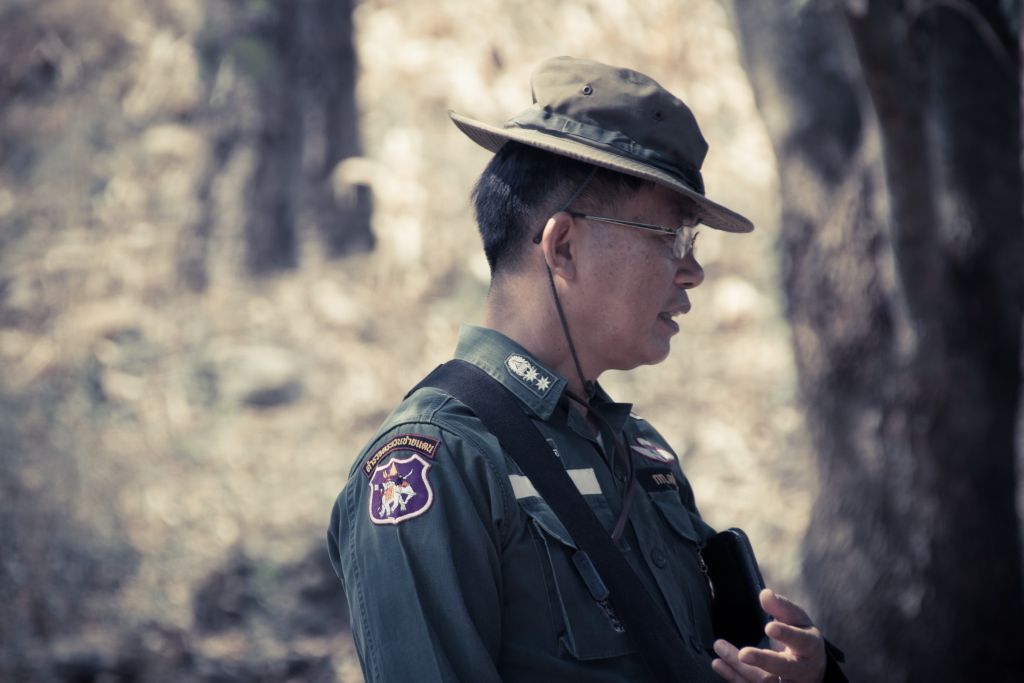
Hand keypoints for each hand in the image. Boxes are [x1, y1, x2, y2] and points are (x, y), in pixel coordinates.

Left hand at [711, 588, 826, 682]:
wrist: (812, 670)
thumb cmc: (802, 638)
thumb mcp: (797, 621)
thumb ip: (782, 607)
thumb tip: (765, 594)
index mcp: (810, 647)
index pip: (801, 641)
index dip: (786, 635)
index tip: (769, 627)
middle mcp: (801, 670)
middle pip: (784, 668)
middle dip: (763, 661)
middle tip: (744, 654)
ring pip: (765, 680)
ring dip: (740, 667)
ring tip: (720, 647)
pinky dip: (734, 676)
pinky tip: (718, 663)